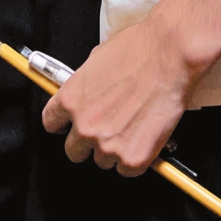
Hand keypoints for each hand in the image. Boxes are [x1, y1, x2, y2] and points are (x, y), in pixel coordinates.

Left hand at [40, 17, 193, 175]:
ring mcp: (108, 145)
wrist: (169, 56)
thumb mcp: (96, 60)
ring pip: (102, 161)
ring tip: (131, 125)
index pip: (51, 123)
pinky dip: (135, 158)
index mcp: (71, 100)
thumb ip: (84, 85)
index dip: (62, 124)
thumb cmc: (138, 50)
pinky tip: (143, 136)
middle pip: (73, 151)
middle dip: (87, 141)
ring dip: (113, 149)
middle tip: (106, 127)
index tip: (68, 125)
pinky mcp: (134, 158)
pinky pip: (127, 170)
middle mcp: (85, 126)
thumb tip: (86, 96)